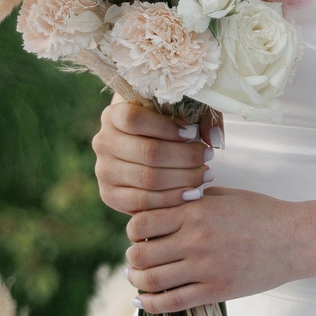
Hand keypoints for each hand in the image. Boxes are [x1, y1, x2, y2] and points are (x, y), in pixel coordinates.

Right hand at [92, 98, 212, 215]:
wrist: (146, 152)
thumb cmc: (167, 127)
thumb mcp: (181, 112)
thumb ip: (201, 118)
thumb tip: (213, 138)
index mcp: (113, 114)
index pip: (134, 119)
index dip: (167, 127)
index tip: (193, 133)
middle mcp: (102, 142)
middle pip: (147, 152)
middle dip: (185, 156)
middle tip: (207, 156)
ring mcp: (103, 170)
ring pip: (148, 178)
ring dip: (183, 178)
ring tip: (205, 174)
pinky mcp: (109, 195)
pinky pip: (142, 202)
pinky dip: (171, 199)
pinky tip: (192, 193)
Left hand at [125, 188, 313, 312]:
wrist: (296, 239)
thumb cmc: (262, 213)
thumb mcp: (223, 196)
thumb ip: (190, 200)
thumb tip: (160, 207)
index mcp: (195, 212)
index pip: (141, 223)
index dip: (133, 231)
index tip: (139, 235)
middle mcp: (195, 240)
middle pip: (140, 254)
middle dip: (133, 258)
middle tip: (136, 259)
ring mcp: (205, 268)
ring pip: (152, 281)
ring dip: (137, 281)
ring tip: (137, 278)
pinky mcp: (216, 291)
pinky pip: (173, 303)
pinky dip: (151, 304)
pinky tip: (144, 301)